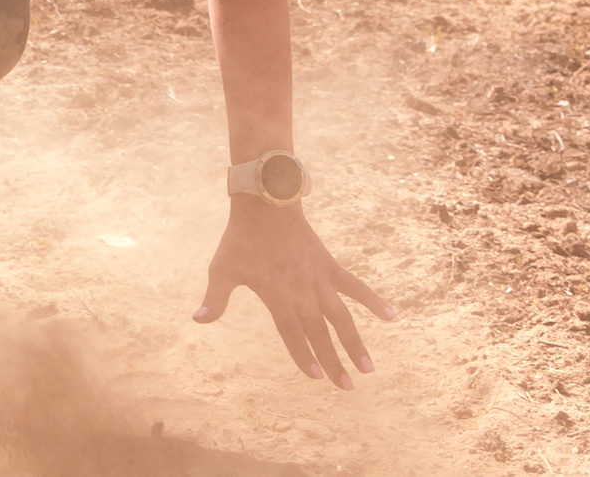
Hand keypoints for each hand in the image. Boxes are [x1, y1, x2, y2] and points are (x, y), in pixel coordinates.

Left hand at [195, 196, 394, 388]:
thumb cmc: (240, 238)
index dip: (303, 355)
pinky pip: (355, 286)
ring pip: (342, 316)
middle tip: (346, 387)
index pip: (292, 332)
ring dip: (356, 342)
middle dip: (333, 360)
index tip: (316, 378)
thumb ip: (215, 298)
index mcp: (277, 295)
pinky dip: (373, 300)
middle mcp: (302, 290)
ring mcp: (319, 278)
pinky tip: (391, 316)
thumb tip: (197, 321)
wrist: (265, 202)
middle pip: (320, 332)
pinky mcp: (330, 265)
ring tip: (368, 368)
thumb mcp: (222, 268)